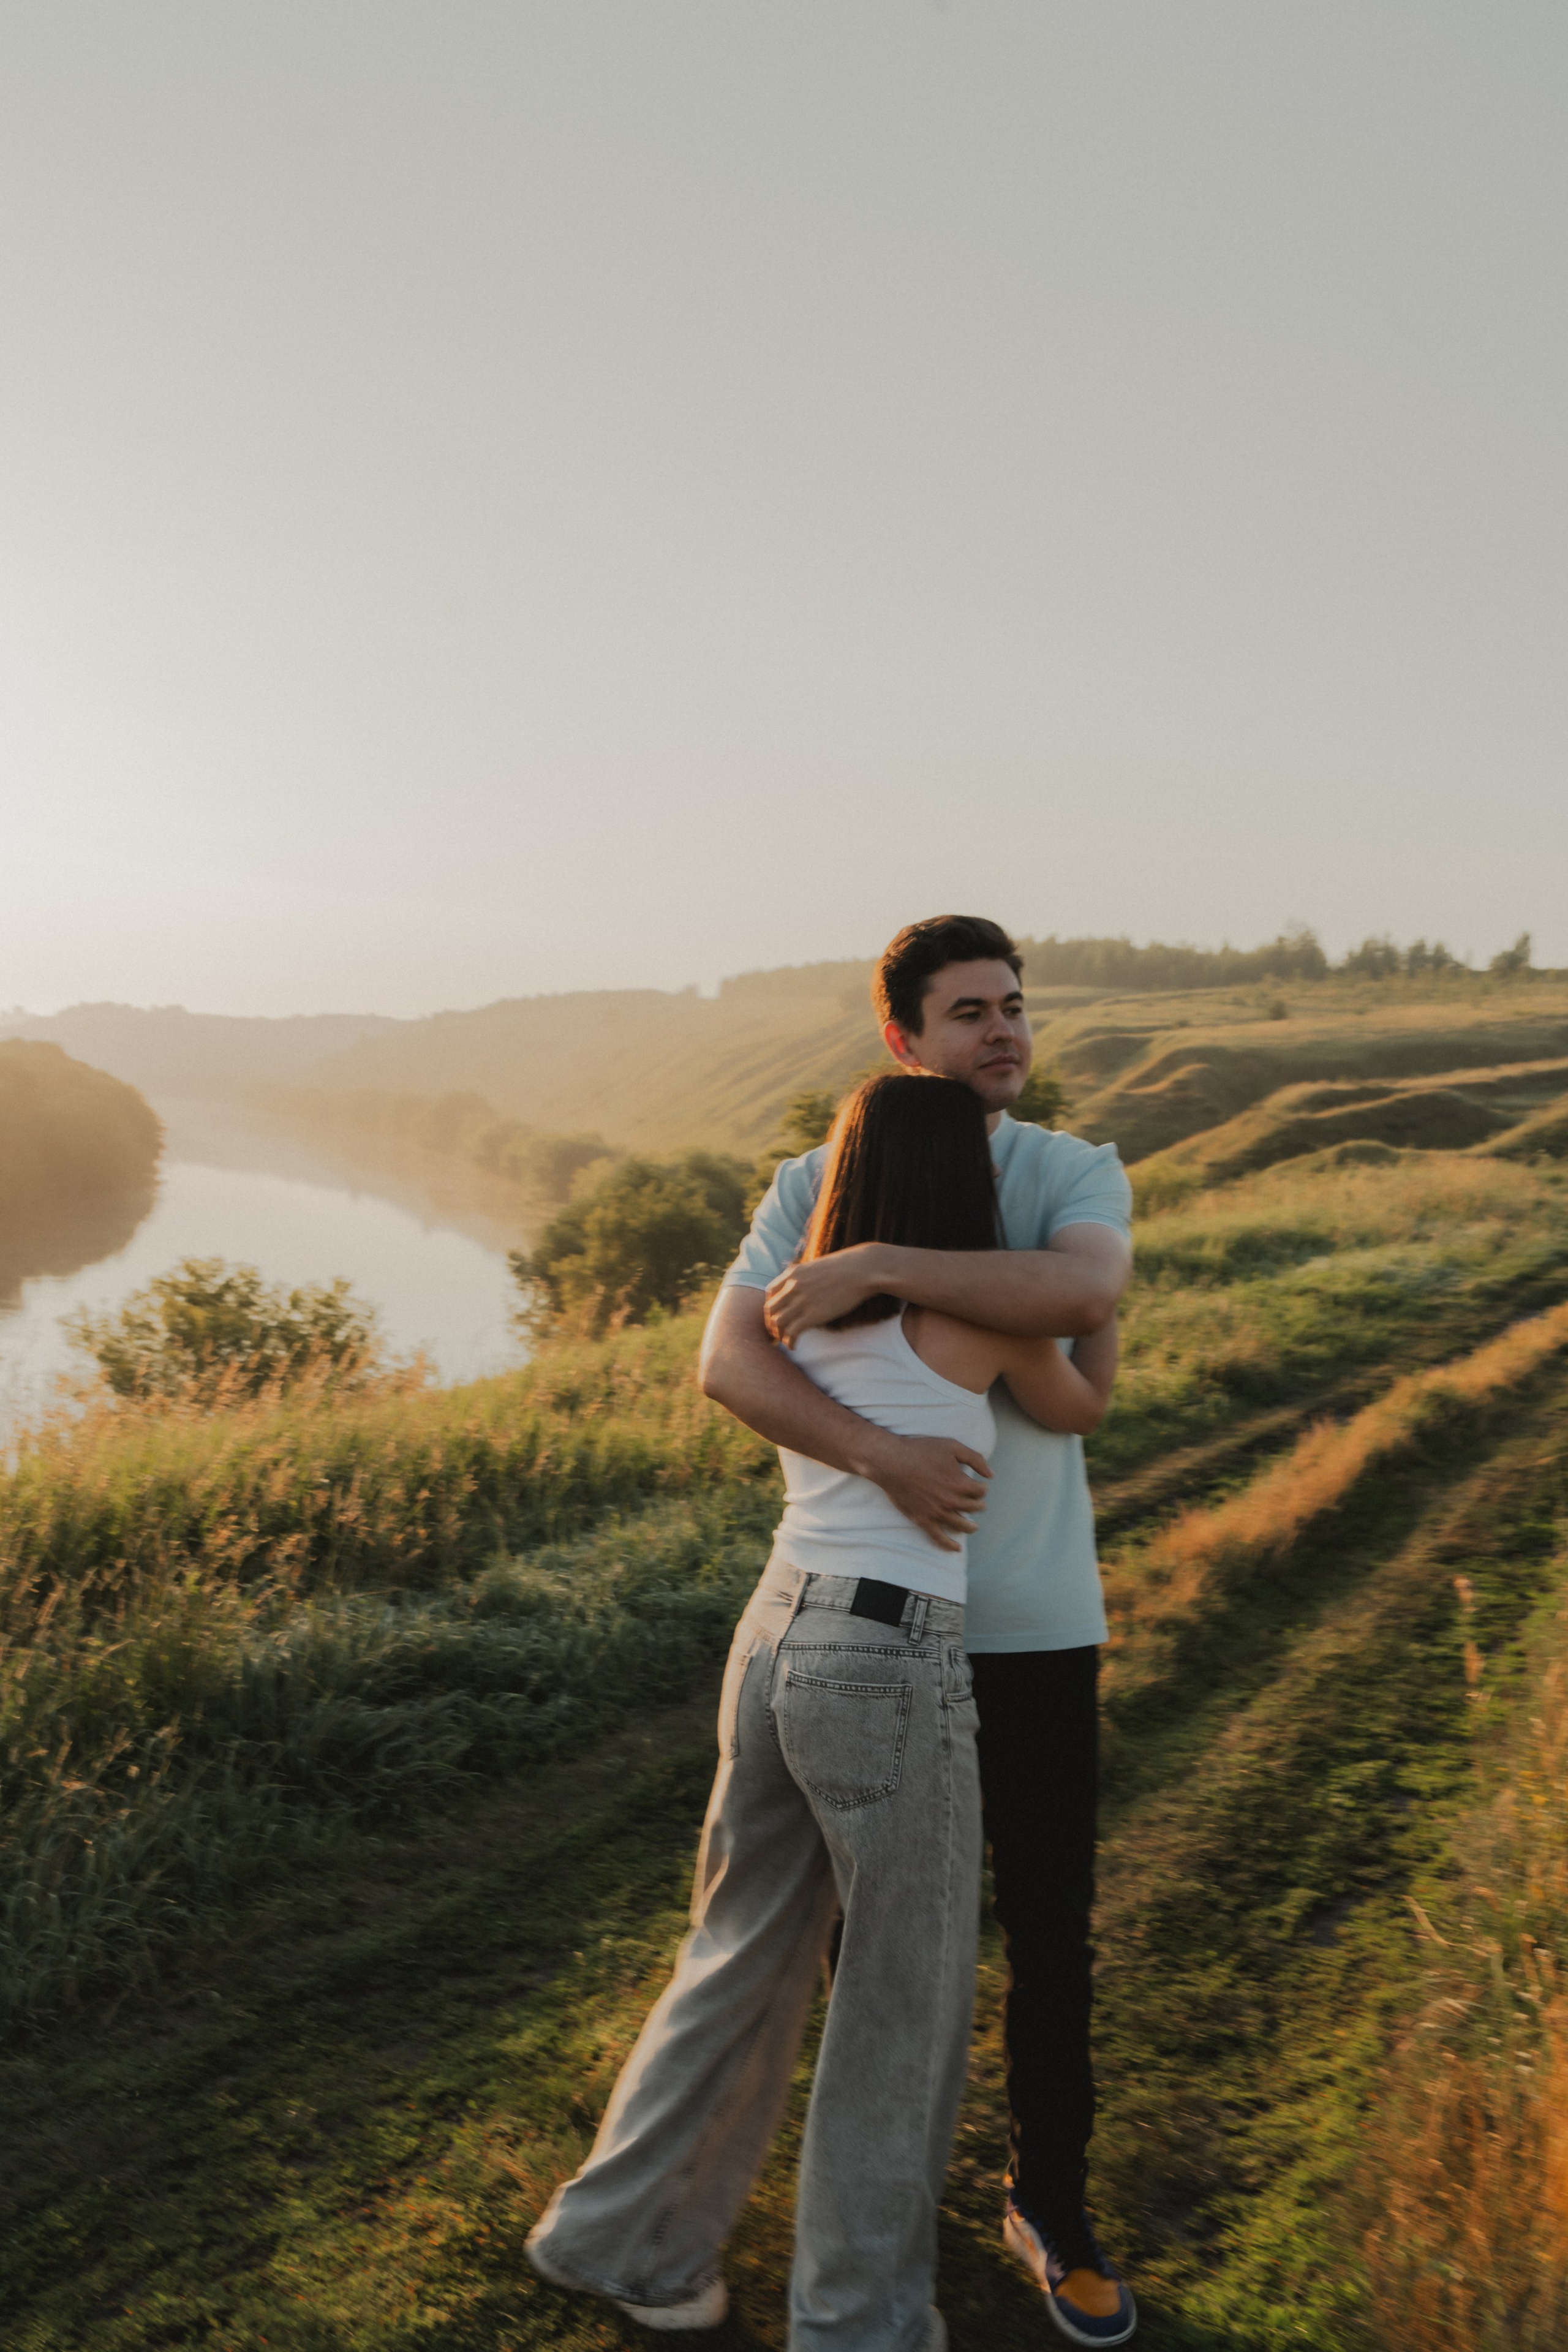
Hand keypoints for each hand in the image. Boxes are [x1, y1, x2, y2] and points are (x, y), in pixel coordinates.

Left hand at [765, 1246, 884, 1343]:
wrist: (862, 1270)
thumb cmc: (848, 1267)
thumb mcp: (820, 1266)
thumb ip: (809, 1277)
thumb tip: (811, 1286)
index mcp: (794, 1273)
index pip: (770, 1292)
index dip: (771, 1307)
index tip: (777, 1316)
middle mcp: (793, 1286)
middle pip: (771, 1310)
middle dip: (771, 1323)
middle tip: (777, 1333)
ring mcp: (801, 1301)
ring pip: (778, 1323)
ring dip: (779, 1335)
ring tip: (785, 1341)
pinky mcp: (812, 1315)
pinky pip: (792, 1332)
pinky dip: (789, 1342)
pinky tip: (794, 1347)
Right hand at [862, 1433, 991, 1553]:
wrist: (891, 1462)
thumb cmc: (921, 1450)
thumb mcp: (952, 1446)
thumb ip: (975, 1459)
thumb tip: (991, 1475)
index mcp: (960, 1483)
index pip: (980, 1492)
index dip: (981, 1488)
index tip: (979, 1486)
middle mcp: (951, 1501)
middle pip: (973, 1508)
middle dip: (978, 1505)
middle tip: (977, 1503)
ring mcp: (937, 1513)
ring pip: (961, 1525)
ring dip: (971, 1527)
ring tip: (973, 1526)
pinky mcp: (923, 1520)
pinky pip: (939, 1538)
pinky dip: (949, 1545)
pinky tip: (956, 1548)